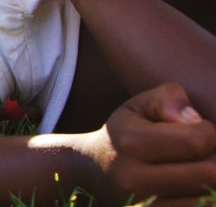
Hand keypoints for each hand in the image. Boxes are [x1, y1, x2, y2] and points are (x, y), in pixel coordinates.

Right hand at [87, 83, 215, 203]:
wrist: (90, 174)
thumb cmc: (125, 133)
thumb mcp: (138, 105)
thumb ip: (168, 98)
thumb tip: (195, 120)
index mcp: (130, 143)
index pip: (198, 140)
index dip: (210, 133)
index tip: (199, 131)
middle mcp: (132, 179)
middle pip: (211, 174)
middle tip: (204, 153)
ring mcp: (141, 206)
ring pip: (209, 199)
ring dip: (212, 184)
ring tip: (196, 171)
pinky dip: (203, 200)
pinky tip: (192, 188)